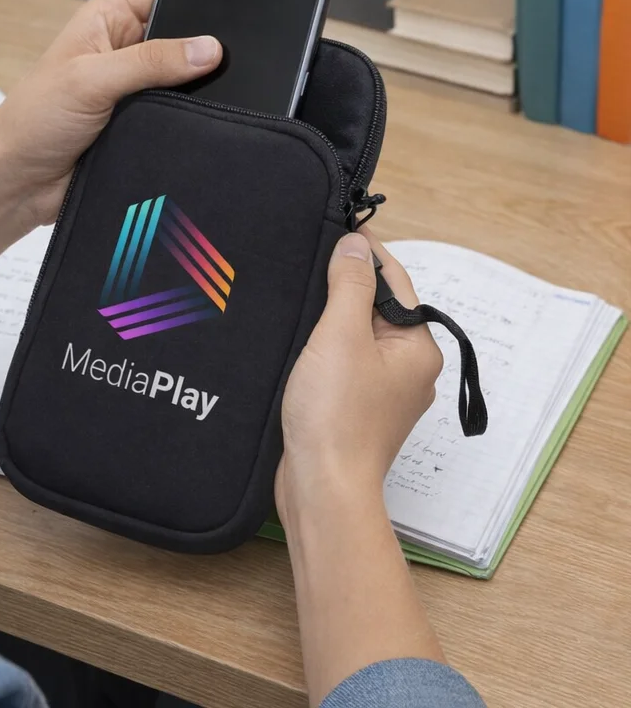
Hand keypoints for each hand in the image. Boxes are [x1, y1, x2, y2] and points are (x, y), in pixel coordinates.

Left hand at [0, 0, 220, 226]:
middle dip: (205, 52)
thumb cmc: (36, 120)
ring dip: (199, 93)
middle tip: (244, 63)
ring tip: (234, 97)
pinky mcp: (142, 126)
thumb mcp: (91, 79)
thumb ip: (151, 61)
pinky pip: (178, 118)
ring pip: (185, 84)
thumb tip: (210, 49)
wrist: (17, 183)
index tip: (241, 14)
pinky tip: (216, 126)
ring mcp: (136, 90)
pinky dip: (191, 123)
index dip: (199, 0)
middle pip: (183, 40)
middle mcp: (125, 49)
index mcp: (108, 19)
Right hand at [275, 228, 442, 520]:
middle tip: (307, 258)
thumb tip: (357, 243)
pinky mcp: (355, 408)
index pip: (394, 281)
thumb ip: (350, 284)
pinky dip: (322, 345)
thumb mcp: (341, 334)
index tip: (335, 227)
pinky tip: (296, 338)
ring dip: (330, 316)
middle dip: (343, 284)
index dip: (363, 252)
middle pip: (375, 307)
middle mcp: (408, 368)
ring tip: (298, 293)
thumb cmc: (337, 414)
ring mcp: (383, 392)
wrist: (321, 486)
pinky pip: (343, 361)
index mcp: (417, 347)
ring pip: (356, 335)